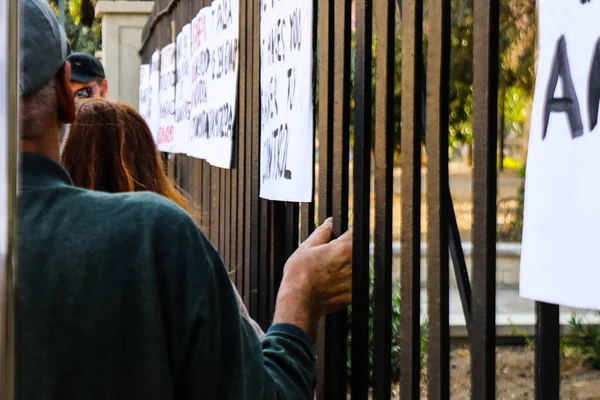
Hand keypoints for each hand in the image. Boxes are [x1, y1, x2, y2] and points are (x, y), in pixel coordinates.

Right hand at [273, 218, 351, 340]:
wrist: (299, 303)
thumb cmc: (299, 275)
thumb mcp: (306, 247)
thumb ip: (322, 232)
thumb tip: (330, 222)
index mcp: (344, 248)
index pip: (354, 233)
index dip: (346, 234)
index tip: (338, 239)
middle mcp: (354, 263)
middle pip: (357, 251)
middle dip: (346, 252)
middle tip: (329, 259)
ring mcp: (356, 280)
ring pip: (356, 268)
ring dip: (347, 268)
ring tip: (328, 273)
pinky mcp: (354, 294)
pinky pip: (354, 284)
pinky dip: (345, 283)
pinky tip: (330, 285)